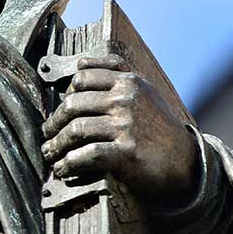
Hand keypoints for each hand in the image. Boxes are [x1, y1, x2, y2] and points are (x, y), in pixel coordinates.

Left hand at [41, 53, 197, 196]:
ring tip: (50, 153)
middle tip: (48, 134)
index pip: (83, 77)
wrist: (184, 159)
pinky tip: (63, 169)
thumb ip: (116, 73)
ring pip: (76, 129)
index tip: (60, 110)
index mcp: (128, 81)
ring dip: (56, 145)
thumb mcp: (144, 91)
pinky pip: (87, 155)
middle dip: (54, 122)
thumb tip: (81, 64)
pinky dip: (69, 164)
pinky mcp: (126, 152)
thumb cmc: (159, 126)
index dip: (66, 94)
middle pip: (73, 104)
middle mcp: (126, 99)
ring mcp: (126, 125)